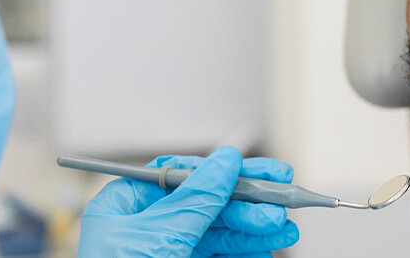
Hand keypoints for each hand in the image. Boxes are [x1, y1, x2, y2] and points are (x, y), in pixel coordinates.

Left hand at [77, 146, 299, 257]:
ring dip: (253, 230)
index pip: (179, 174)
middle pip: (205, 203)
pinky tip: (266, 251)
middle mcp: (145, 225)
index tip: (258, 172)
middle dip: (247, 206)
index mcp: (125, 205)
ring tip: (284, 231)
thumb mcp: (160, 234)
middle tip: (280, 205)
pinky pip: (218, 255)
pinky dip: (244, 251)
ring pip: (217, 232)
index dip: (222, 171)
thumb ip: (196, 198)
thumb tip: (224, 162)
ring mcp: (165, 249)